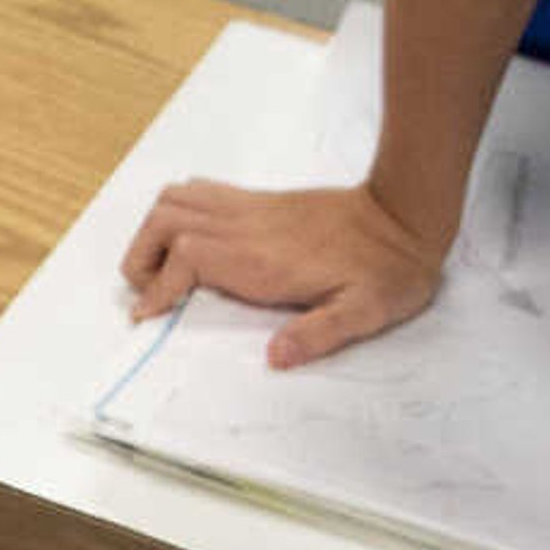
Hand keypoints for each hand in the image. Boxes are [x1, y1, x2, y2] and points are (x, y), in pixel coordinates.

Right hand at [120, 178, 446, 367]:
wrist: (407, 214)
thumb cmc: (389, 268)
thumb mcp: (366, 311)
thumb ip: (320, 334)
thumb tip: (276, 357)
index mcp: (262, 258)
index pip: (184, 257)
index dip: (157, 287)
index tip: (150, 315)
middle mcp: (246, 227)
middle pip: (164, 220)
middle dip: (141, 258)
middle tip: (151, 293)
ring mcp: (249, 209)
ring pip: (174, 200)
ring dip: (153, 232)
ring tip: (162, 268)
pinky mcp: (257, 202)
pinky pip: (199, 192)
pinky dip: (177, 213)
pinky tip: (191, 241)